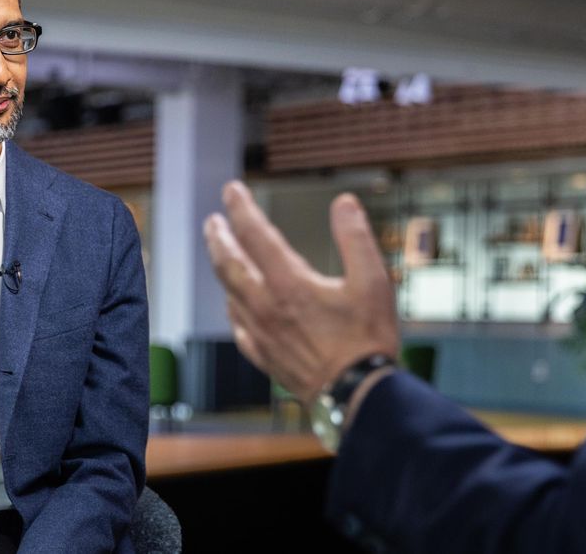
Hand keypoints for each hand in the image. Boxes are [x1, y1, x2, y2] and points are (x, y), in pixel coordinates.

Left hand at [204, 181, 399, 406]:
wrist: (358, 395)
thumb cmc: (368, 339)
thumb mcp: (373, 281)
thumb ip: (355, 237)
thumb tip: (344, 203)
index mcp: (289, 283)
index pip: (255, 235)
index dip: (242, 208)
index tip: (232, 190)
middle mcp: (266, 306)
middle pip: (228, 264)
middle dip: (218, 237)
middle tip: (212, 221)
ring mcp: (261, 333)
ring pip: (229, 293)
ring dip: (221, 268)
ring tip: (220, 254)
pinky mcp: (264, 356)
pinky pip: (238, 326)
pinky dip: (232, 307)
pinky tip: (234, 304)